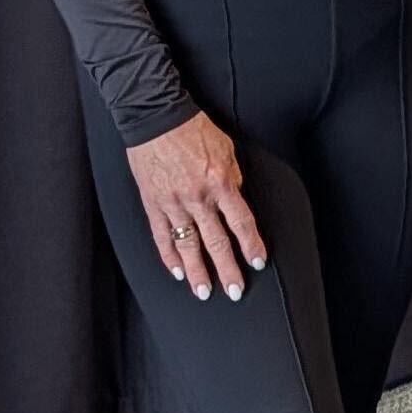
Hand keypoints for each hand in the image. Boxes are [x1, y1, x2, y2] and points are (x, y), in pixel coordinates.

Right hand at [125, 114, 267, 301]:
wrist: (156, 119)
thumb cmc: (195, 130)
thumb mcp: (227, 150)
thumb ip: (233, 179)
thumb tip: (238, 202)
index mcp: (221, 183)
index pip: (241, 222)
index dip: (251, 245)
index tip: (257, 263)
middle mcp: (198, 198)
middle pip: (216, 241)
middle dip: (227, 270)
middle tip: (234, 292)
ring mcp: (173, 203)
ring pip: (188, 246)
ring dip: (197, 272)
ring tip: (204, 293)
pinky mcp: (153, 204)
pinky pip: (162, 237)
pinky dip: (169, 257)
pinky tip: (177, 273)